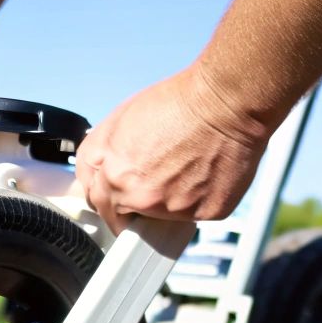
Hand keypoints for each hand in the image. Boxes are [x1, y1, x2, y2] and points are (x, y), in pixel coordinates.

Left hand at [76, 68, 274, 234]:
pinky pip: (195, 215)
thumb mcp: (120, 120)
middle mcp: (140, 198)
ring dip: (166, 203)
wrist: (224, 104)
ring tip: (183, 170)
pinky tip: (205, 174)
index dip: (106, 198)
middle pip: (125, 219)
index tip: (115, 199)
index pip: (98, 203)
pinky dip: (198, 200)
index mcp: (114, 175)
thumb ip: (101, 153)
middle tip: (150, 186)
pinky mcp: (204, 213)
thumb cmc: (177, 103)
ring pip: (161, 220)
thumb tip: (97, 172)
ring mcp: (172, 210)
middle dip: (131, 208)